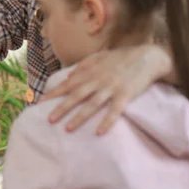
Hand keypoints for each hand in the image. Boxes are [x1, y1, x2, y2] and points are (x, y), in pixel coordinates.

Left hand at [42, 45, 171, 134]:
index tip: (40, 102)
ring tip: (68, 128)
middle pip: (76, 96)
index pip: (68, 84)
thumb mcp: (100, 56)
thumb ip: (84, 65)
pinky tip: (99, 132)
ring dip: (79, 117)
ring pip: (92, 105)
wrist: (148, 57)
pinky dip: (107, 121)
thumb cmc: (122, 57)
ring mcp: (112, 88)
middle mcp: (98, 80)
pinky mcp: (126, 95)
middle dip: (62, 107)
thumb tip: (69, 76)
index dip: (54, 93)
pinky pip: (115, 110)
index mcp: (91, 72)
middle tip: (49, 119)